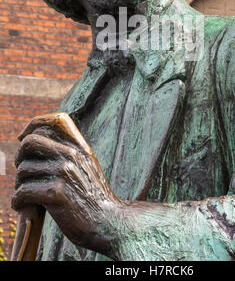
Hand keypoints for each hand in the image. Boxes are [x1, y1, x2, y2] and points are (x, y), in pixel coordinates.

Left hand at [12, 113, 120, 254]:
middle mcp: (73, 154)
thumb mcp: (86, 165)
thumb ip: (67, 151)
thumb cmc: (91, 196)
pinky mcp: (57, 193)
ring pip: (23, 170)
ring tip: (28, 195)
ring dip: (19, 185)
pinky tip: (24, 206)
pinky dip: (18, 201)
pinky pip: (23, 191)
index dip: (33, 125)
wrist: (108, 222)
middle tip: (24, 173)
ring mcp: (65, 172)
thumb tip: (31, 141)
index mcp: (80, 146)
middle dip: (20, 157)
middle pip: (29, 142)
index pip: (54, 121)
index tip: (23, 138)